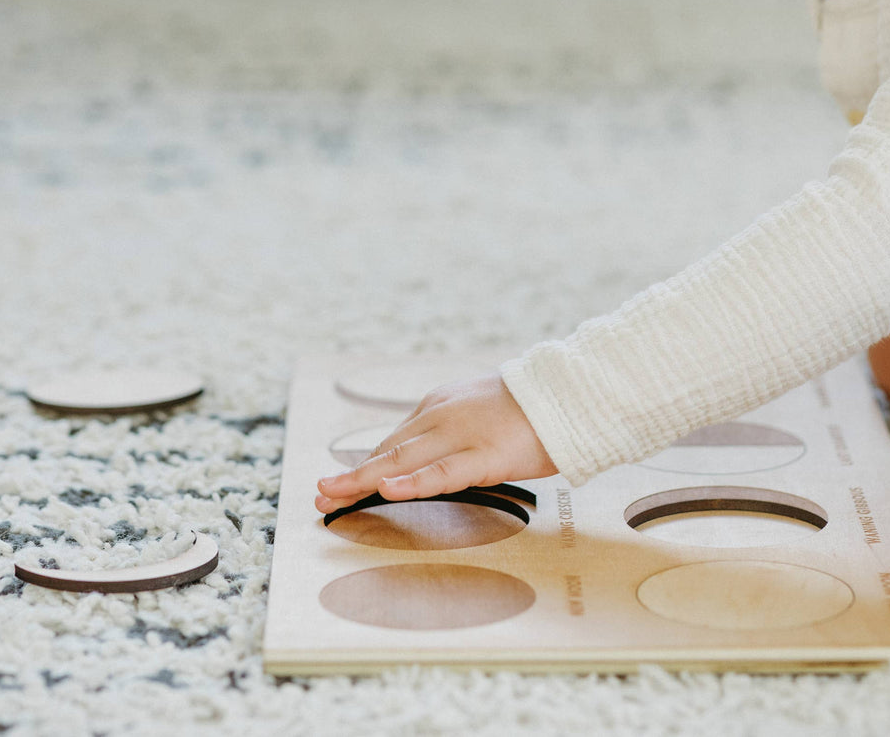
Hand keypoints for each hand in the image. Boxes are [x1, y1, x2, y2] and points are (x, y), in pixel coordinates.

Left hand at [314, 375, 556, 512]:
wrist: (568, 393)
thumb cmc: (531, 409)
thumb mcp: (479, 412)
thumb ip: (451, 432)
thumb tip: (429, 458)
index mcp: (439, 405)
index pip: (393, 442)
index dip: (363, 466)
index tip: (339, 484)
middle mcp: (441, 416)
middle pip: (386, 451)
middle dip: (350, 475)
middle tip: (321, 494)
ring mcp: (460, 435)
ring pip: (401, 461)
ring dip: (361, 480)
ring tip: (332, 495)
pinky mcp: (483, 456)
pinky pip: (440, 473)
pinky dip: (411, 482)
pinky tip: (386, 489)